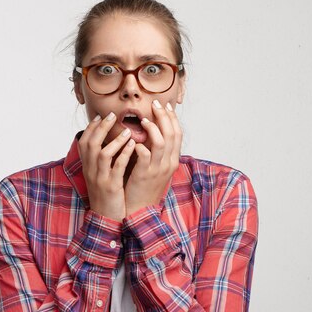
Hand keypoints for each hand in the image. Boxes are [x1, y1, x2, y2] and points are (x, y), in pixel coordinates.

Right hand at [77, 112, 136, 220]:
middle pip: (91, 143)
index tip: (100, 116)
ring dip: (114, 140)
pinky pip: (117, 168)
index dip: (91, 128)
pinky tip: (133, 146)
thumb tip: (106, 141)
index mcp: (87, 167)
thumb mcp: (99, 175)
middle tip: (112, 115)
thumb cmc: (106, 194)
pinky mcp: (111, 186)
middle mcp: (91, 171)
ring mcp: (100, 179)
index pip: (84, 142)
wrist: (106, 218)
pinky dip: (124, 154)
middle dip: (101, 127)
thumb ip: (101, 159)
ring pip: (102, 154)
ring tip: (127, 130)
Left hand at [125, 101, 182, 215]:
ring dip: (153, 128)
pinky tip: (133, 140)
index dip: (173, 118)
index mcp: (173, 159)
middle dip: (164, 116)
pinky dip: (140, 145)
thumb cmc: (145, 184)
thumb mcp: (157, 166)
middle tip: (156, 103)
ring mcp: (157, 169)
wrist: (140, 208)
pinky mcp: (144, 175)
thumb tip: (154, 130)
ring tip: (143, 120)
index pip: (178, 134)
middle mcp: (168, 163)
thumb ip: (157, 150)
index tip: (166, 105)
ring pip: (161, 143)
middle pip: (171, 134)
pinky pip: (144, 156)